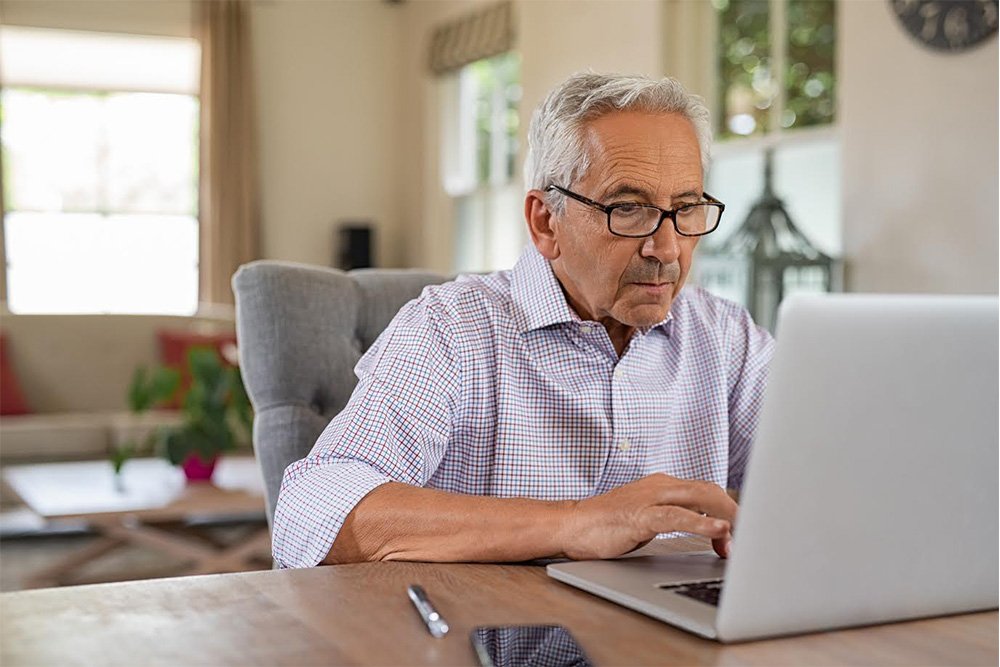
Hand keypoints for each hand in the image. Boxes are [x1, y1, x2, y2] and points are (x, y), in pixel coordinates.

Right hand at [558, 474, 736, 560]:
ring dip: (726, 517)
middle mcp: (659, 486)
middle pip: (710, 490)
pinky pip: (676, 517)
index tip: (743, 532)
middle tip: (751, 536)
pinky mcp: (639, 516)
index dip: (729, 509)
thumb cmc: (607, 525)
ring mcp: (649, 498)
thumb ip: (675, 519)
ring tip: (744, 534)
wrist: (570, 525)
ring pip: (699, 498)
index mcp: (663, 485)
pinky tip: (719, 531)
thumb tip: (710, 534)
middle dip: (735, 512)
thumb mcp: (648, 518)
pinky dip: (702, 523)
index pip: (707, 490)